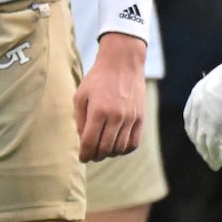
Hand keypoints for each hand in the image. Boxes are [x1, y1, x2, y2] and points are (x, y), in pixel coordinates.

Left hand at [74, 32, 145, 161]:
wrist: (122, 64)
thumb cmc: (97, 78)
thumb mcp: (81, 95)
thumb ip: (80, 118)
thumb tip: (82, 139)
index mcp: (99, 111)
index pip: (90, 141)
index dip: (85, 153)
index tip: (82, 158)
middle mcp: (116, 117)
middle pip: (106, 148)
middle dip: (96, 156)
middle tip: (90, 156)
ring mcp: (131, 119)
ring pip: (120, 148)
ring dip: (110, 154)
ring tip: (102, 151)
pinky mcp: (140, 119)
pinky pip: (134, 143)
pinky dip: (124, 149)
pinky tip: (116, 147)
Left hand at [184, 48, 221, 170]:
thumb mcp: (218, 85)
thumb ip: (214, 99)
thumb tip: (220, 110)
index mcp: (195, 96)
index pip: (189, 118)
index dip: (193, 130)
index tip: (197, 138)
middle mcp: (196, 107)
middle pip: (193, 131)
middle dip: (198, 144)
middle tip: (205, 154)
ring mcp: (204, 116)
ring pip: (202, 141)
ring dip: (207, 154)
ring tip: (213, 164)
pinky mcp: (215, 124)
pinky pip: (213, 144)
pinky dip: (215, 155)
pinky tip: (219, 162)